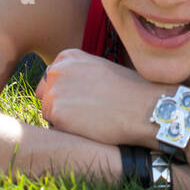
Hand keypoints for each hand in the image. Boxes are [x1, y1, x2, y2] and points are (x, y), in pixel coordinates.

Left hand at [37, 49, 161, 146]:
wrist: (143, 106)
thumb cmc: (129, 89)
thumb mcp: (100, 69)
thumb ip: (79, 74)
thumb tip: (70, 90)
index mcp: (67, 57)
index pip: (52, 80)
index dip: (67, 93)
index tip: (85, 98)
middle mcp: (56, 70)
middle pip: (45, 96)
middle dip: (60, 105)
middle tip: (86, 112)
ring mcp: (54, 91)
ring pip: (49, 113)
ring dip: (64, 121)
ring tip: (91, 120)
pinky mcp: (55, 113)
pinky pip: (54, 129)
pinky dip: (69, 132)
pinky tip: (90, 127)